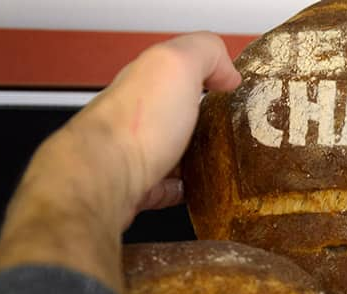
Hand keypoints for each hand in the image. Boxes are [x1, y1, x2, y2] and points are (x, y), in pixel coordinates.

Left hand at [0, 32, 240, 291]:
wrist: (104, 180)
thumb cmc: (138, 122)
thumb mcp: (177, 64)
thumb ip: (204, 52)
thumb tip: (227, 71)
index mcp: (146, 81)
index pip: (179, 70)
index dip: (210, 75)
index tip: (238, 91)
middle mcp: (138, 115)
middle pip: (178, 112)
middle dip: (208, 119)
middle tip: (242, 130)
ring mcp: (136, 154)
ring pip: (176, 150)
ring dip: (202, 155)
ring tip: (232, 161)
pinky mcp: (139, 189)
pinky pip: (171, 186)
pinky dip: (189, 187)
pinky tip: (207, 188)